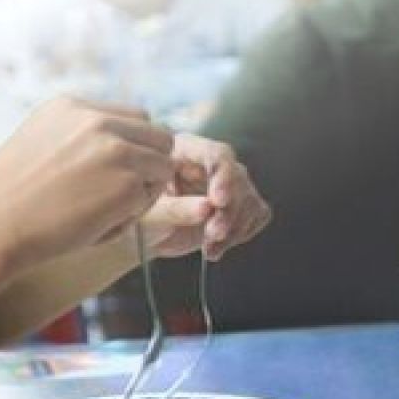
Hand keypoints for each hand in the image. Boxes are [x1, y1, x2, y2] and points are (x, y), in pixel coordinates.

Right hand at [0, 98, 176, 272]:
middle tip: (119, 195)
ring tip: (105, 211)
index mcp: (73, 106)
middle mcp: (97, 120)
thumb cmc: (12, 198)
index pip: (134, 119)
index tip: (113, 174)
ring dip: (145, 190)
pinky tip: (98, 224)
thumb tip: (124, 143)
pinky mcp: (128, 183)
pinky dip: (133, 215)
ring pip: (163, 166)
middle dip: (148, 165)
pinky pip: (152, 198)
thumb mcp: (41, 143)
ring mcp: (116, 150)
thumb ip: (81, 137)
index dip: (133, 148)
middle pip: (159, 136)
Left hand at [142, 134, 272, 261]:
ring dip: (234, 228)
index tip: (219, 201)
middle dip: (229, 211)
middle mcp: (211, 164)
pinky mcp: (240, 204)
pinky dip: (240, 234)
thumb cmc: (142, 218)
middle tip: (213, 233)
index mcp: (186, 151)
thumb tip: (207, 207)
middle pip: (238, 178)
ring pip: (250, 199)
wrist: (149, 237)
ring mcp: (229, 184)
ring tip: (209, 247)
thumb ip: (175, 209)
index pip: (217, 154)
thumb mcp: (149, 214)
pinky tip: (216, 246)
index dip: (223, 176)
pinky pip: (256, 214)